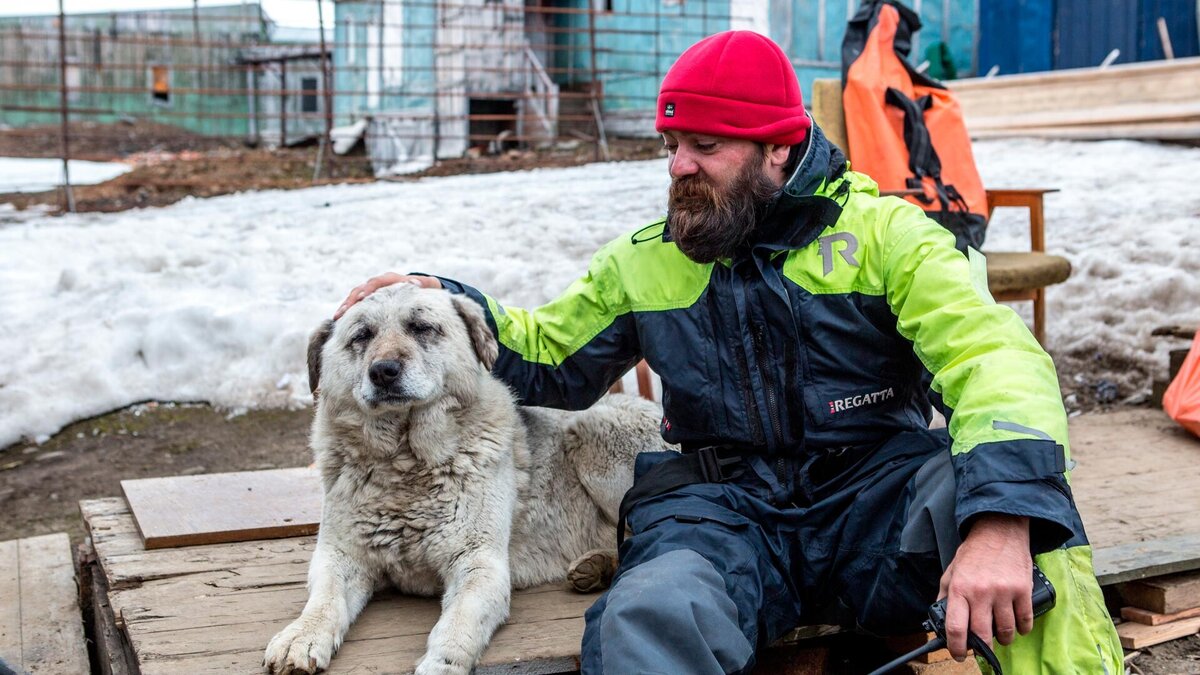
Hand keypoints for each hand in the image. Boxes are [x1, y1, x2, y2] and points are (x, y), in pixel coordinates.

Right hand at [334, 273, 441, 318]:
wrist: (419, 288)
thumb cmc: (425, 289)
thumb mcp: (429, 285)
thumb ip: (424, 283)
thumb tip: (415, 282)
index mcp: (392, 279)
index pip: (378, 282)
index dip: (369, 290)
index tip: (363, 298)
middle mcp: (379, 283)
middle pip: (362, 289)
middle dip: (352, 300)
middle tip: (344, 311)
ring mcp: (372, 291)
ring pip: (355, 296)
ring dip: (346, 305)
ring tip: (337, 317)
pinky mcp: (368, 299)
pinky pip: (355, 303)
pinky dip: (347, 310)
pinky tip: (339, 320)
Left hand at [938, 514, 1032, 660]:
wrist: (999, 530)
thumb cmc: (973, 553)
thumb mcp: (951, 572)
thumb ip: (945, 596)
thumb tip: (939, 620)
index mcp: (960, 589)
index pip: (956, 627)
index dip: (956, 647)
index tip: (958, 654)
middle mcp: (981, 592)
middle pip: (982, 635)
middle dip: (982, 649)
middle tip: (983, 651)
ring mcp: (1004, 592)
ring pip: (1005, 632)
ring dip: (1003, 639)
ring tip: (1000, 635)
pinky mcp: (1023, 590)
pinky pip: (1025, 621)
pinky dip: (1021, 629)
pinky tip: (1017, 627)